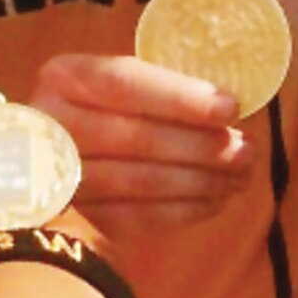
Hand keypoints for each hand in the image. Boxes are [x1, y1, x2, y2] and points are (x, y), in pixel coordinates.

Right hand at [31, 52, 254, 239]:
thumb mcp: (117, 82)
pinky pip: (137, 218)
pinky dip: (182, 210)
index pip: (125, 85)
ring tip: (240, 177)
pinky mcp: (76, 219)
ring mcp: (60, 178)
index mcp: (65, 78)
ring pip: (139, 182)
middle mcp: (52, 126)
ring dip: (199, 182)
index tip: (231, 108)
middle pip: (135, 138)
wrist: (51, 154)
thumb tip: (228, 108)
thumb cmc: (101, 108)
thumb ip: (160, 89)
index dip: (181, 98)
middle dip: (200, 146)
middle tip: (246, 151)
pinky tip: (215, 201)